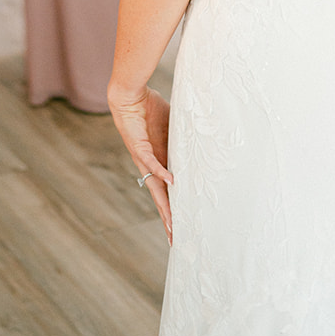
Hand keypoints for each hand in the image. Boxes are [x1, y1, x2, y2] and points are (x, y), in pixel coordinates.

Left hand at [107, 84, 171, 241]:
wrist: (130, 95)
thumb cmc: (150, 110)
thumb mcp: (173, 128)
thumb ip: (183, 140)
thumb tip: (204, 142)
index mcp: (159, 163)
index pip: (167, 192)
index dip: (173, 210)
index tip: (180, 228)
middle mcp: (150, 166)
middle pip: (160, 198)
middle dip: (168, 219)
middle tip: (175, 240)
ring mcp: (144, 158)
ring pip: (155, 187)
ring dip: (164, 205)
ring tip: (173, 223)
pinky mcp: (139, 146)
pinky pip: (152, 162)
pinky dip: (162, 171)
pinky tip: (171, 182)